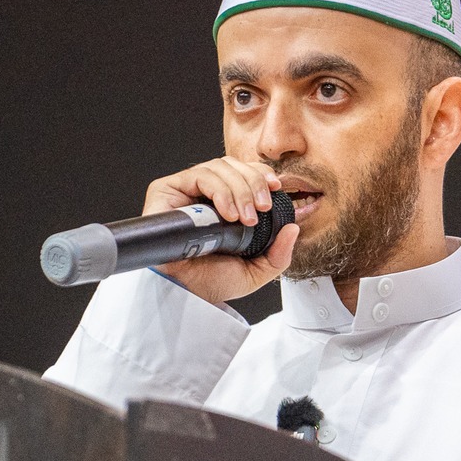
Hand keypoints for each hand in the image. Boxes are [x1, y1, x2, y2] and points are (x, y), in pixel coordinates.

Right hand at [142, 158, 299, 305]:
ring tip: (244, 218)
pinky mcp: (166, 190)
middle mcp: (203, 193)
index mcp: (223, 203)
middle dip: (253, 183)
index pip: (242, 171)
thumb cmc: (212, 281)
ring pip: (218, 168)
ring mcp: (184, 190)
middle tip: (261, 209)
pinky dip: (219, 191)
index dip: (260, 173)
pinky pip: (198, 176)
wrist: (187, 294)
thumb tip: (293, 229)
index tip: (276, 187)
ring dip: (238, 189)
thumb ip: (279, 254)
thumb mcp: (256, 270)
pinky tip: (228, 213)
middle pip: (232, 166)